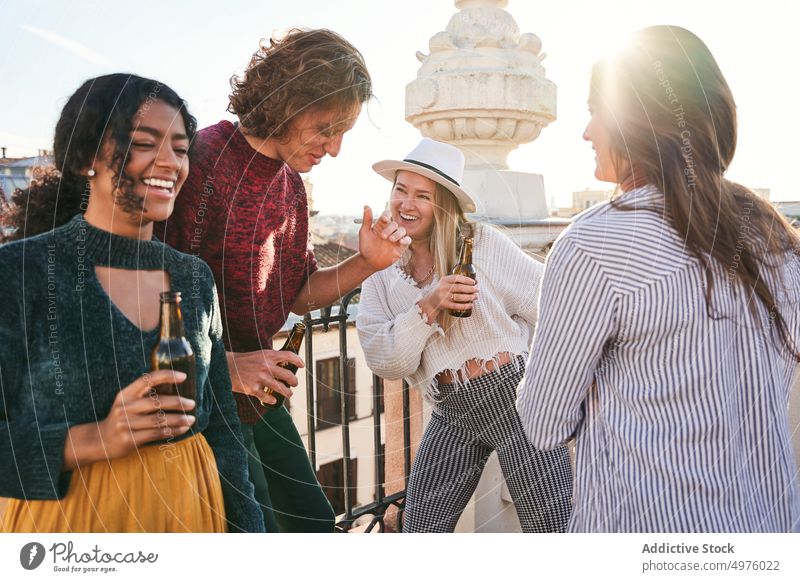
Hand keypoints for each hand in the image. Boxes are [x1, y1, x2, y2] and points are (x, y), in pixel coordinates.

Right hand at [63, 370, 196, 469]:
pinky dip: (172, 431)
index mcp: (126, 394)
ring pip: (158, 420)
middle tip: (192, 404)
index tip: (183, 376)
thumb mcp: (127, 402)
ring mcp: (125, 424)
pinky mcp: (129, 439)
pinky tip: (183, 429)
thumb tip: (177, 388)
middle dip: (177, 402)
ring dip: (178, 419)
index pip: (147, 379)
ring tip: (192, 419)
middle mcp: (125, 407)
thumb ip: (145, 394)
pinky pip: (156, 434)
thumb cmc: (123, 418)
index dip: (166, 376)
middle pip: (156, 402)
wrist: (100, 440)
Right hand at [226, 349, 302, 405]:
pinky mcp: (253, 389)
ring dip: (287, 393)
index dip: (298, 361)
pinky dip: (272, 400)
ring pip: (281, 388)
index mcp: (268, 355)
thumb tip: (287, 361)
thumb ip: (272, 358)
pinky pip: (267, 397)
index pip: (288, 356)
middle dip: (294, 381)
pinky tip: (273, 400)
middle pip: (288, 376)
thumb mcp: (260, 354)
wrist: (228, 367)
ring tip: (289, 394)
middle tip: (294, 383)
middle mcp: (266, 366)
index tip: (302, 366)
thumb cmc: (246, 360)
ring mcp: (260, 378)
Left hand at [358, 206, 411, 270]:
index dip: (386, 215)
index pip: (387, 214)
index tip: (383, 219)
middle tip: (383, 236)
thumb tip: (366, 206)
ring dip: (398, 233)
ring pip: (402, 230)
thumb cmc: (366, 246)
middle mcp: (390, 230)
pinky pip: (408, 240)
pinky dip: (406, 240)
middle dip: (390, 228)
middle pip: (394, 223)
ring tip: (391, 240)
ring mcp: (396, 238)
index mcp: (381, 224)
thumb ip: (366, 220)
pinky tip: (401, 242)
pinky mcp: (401, 246)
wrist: (369, 262)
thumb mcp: (364, 233)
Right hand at [417, 274, 477, 322]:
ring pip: (459, 297)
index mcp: (444, 280)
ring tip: (475, 297)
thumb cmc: (441, 291)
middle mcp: (443, 287)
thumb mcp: (445, 283)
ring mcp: (443, 296)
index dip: (467, 280)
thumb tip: (472, 282)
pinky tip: (471, 305)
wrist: (430, 302)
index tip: (474, 282)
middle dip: (470, 289)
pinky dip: (465, 305)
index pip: (457, 278)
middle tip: (477, 290)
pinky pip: (456, 306)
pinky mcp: (444, 305)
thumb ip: (454, 281)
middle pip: (460, 288)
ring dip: (469, 297)